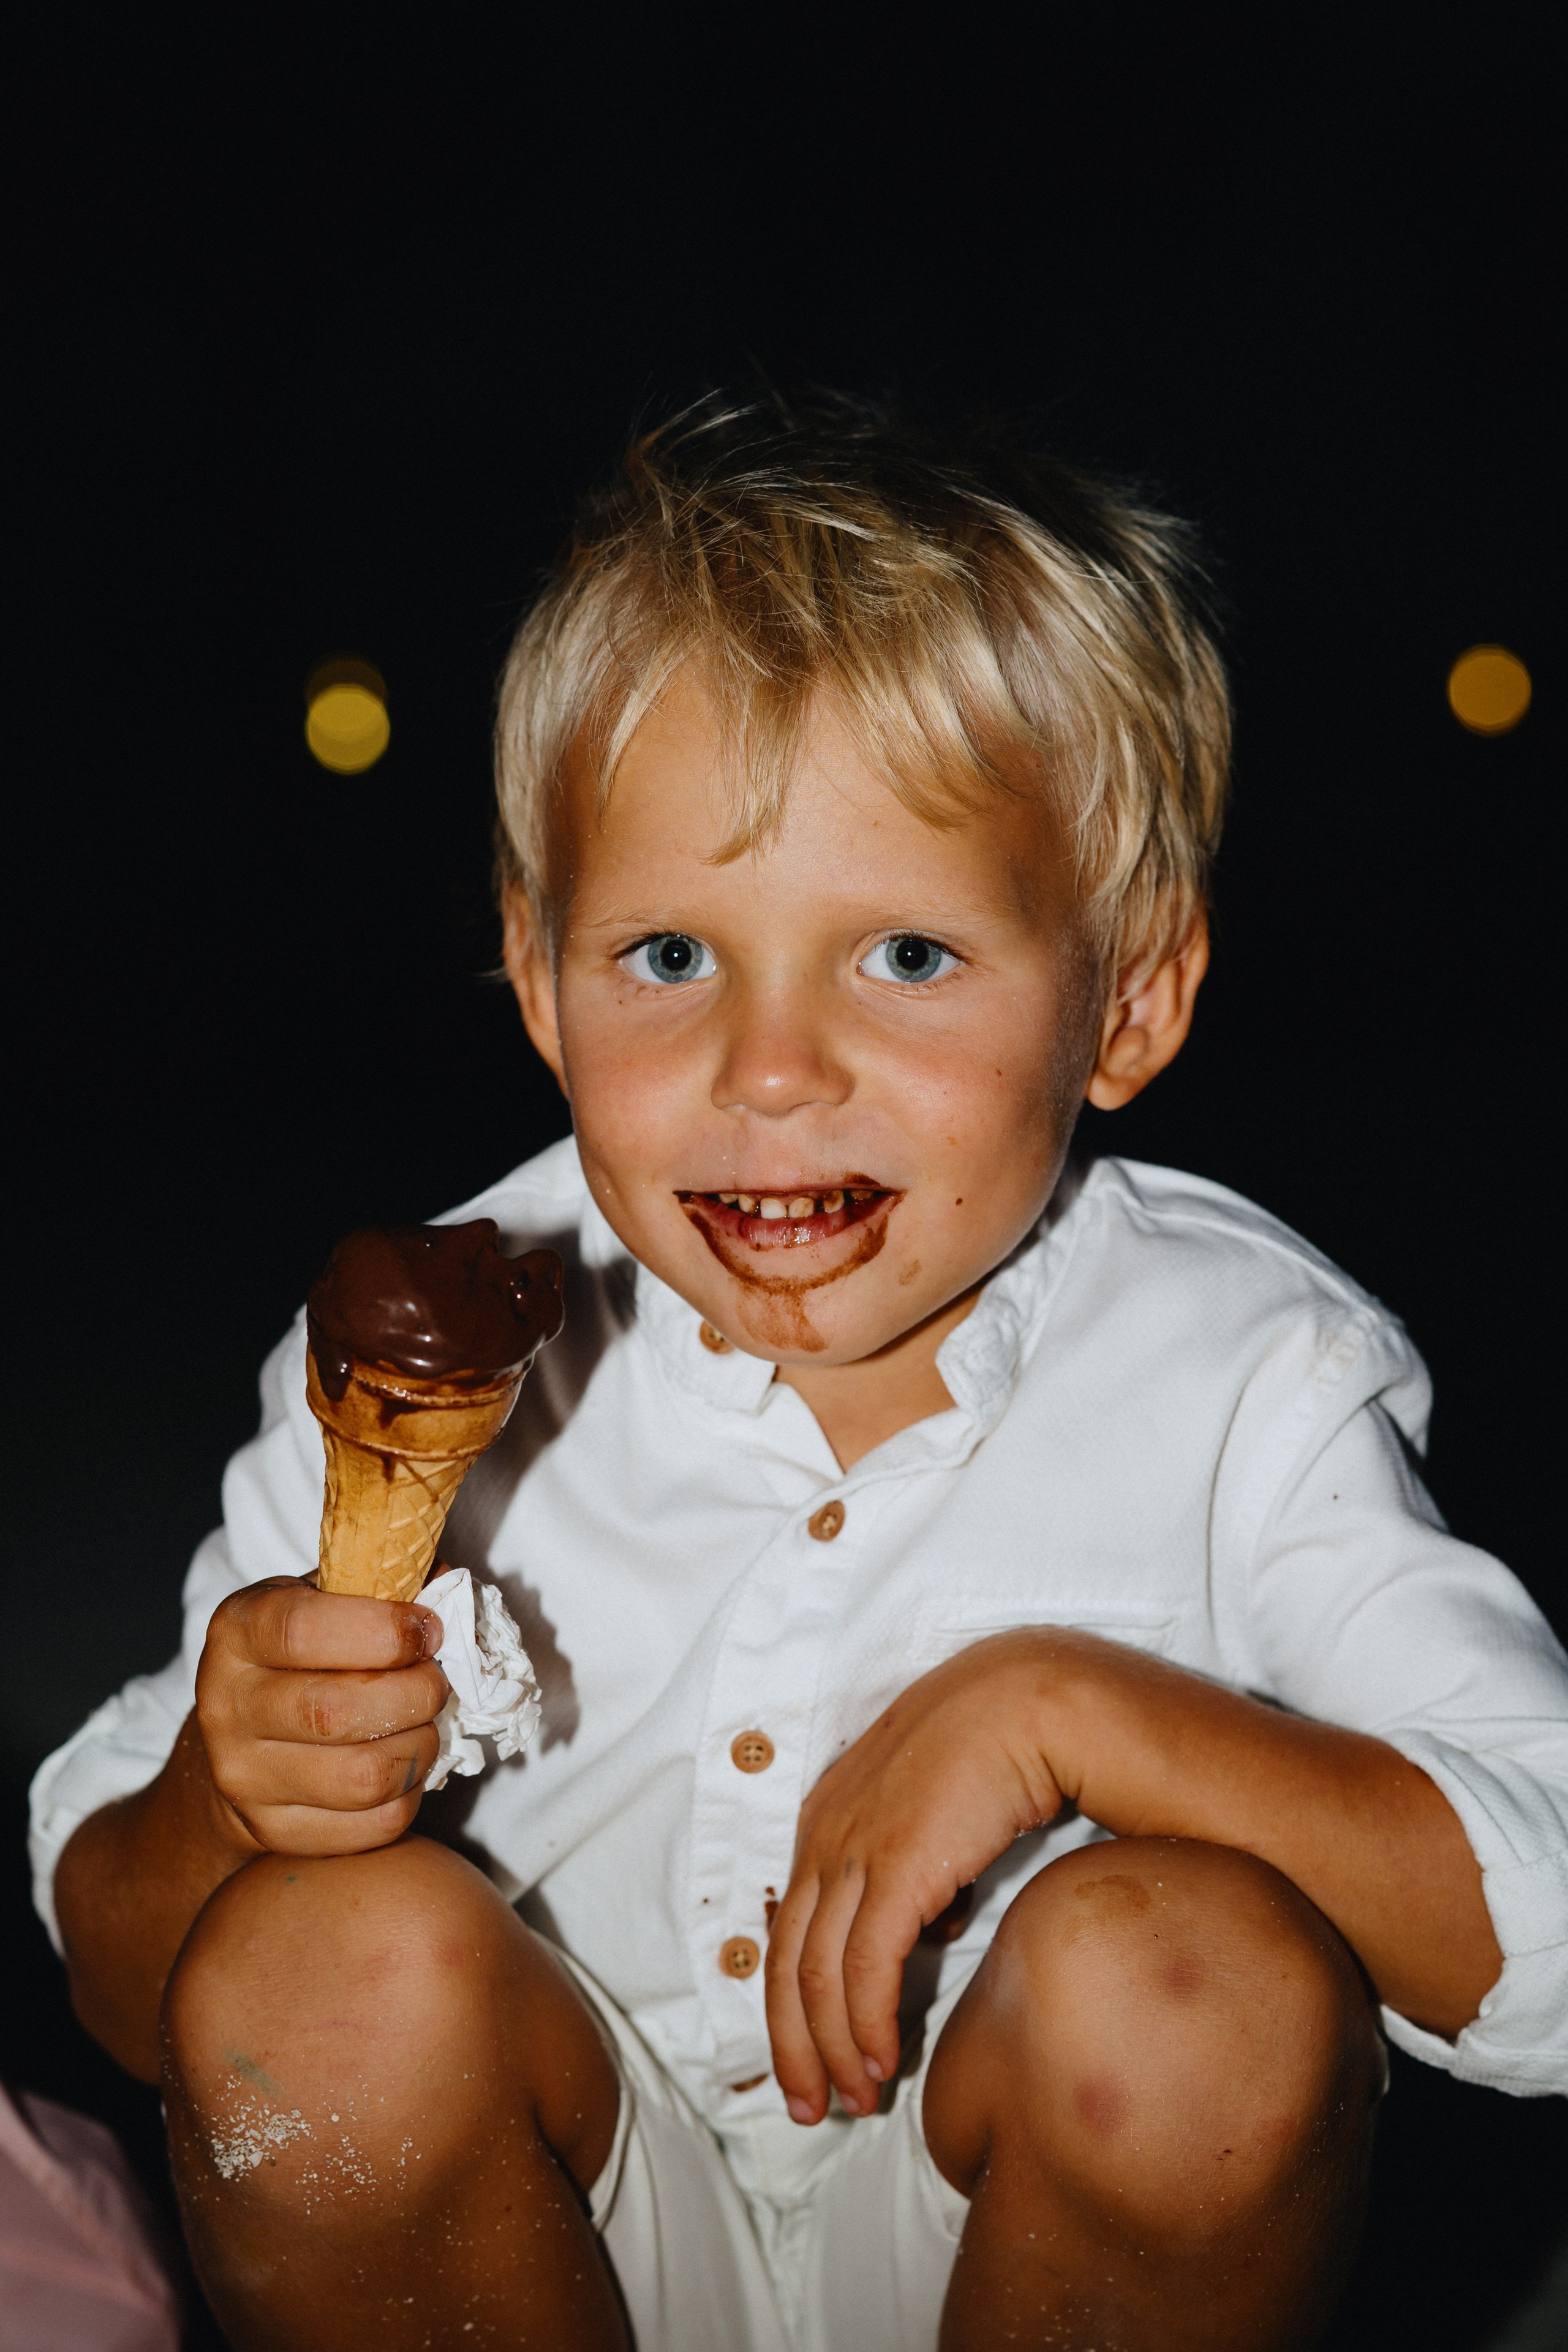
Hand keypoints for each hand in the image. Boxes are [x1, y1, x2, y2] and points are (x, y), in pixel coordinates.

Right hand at [194, 1577, 449, 1857]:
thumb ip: (382, 1585)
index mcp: (238, 1631)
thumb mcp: (325, 1597)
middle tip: (436, 1681)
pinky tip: (405, 1763)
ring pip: (362, 1777)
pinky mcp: (274, 1831)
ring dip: (420, 1747)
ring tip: (424, 1723)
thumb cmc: (303, 1654)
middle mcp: (227, 1706)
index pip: (303, 1632)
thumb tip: (450, 1592)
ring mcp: (244, 1777)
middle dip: (415, 1694)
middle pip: (337, 1712)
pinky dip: (409, 1794)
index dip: (384, 1630)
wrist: (239, 1742)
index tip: (429, 1629)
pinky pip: (372, 1826)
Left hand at [766, 1632, 1077, 2122]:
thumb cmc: (996, 1745)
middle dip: (793, 2045)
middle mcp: (824, 1834)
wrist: (1032, 1699)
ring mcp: (852, 1850)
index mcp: (826, 1818)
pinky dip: (867, 2026)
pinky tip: (884, 2062)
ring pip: (818, 1977)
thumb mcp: (937, 1809)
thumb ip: (922, 1865)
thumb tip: (937, 1920)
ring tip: (858, 2101)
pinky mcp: (893, 1868)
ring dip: (834, 2050)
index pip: (790, 1929)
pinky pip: (864, 1969)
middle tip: (810, 2107)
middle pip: (786, 1963)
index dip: (792, 2005)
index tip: (808, 2060)